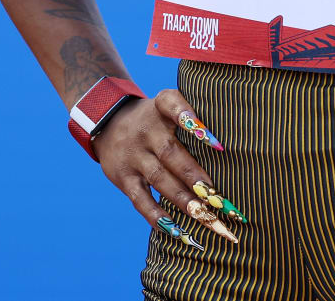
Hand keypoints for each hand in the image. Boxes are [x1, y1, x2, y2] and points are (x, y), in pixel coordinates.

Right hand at [92, 88, 244, 248]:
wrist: (107, 123)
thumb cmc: (154, 119)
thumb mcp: (166, 106)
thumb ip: (192, 117)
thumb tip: (226, 148)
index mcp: (160, 108)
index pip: (172, 104)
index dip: (190, 118)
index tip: (216, 142)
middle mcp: (146, 131)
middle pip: (171, 154)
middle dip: (195, 177)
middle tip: (218, 198)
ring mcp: (134, 156)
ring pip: (159, 179)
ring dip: (183, 200)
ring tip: (205, 216)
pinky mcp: (124, 178)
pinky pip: (141, 200)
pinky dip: (157, 216)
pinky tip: (176, 230)